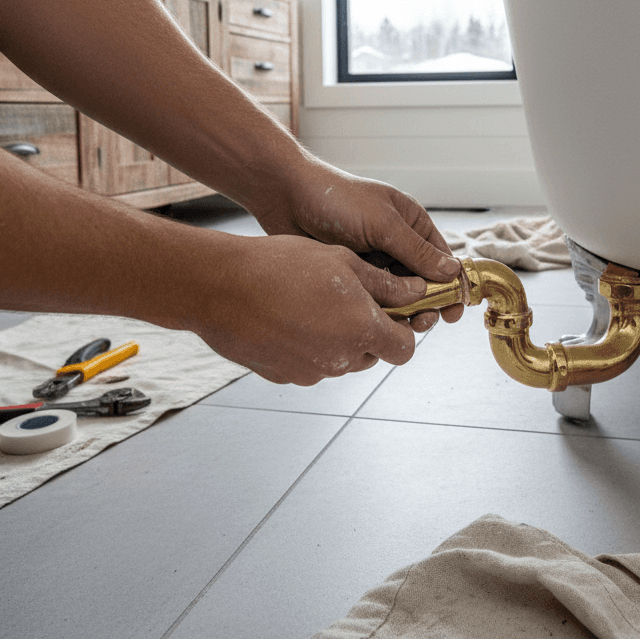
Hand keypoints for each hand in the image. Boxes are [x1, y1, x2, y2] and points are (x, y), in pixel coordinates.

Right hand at [192, 234, 432, 384]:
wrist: (221, 287)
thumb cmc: (283, 266)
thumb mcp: (343, 262)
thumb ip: (386, 285)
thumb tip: (417, 293)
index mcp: (362, 331)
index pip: (405, 349)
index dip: (403, 331)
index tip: (392, 312)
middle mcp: (340, 360)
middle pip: (371, 355)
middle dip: (368, 332)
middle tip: (348, 299)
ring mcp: (310, 373)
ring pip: (339, 360)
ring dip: (337, 338)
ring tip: (313, 303)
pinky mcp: (284, 376)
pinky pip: (308, 364)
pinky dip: (307, 346)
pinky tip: (288, 317)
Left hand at [246, 155, 464, 327]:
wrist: (286, 197)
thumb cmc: (336, 200)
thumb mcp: (382, 224)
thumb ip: (415, 251)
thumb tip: (452, 272)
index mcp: (411, 224)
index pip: (442, 259)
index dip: (451, 286)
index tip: (453, 312)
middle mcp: (397, 243)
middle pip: (423, 282)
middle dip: (427, 304)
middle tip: (423, 323)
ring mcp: (374, 260)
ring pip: (398, 294)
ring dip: (403, 311)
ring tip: (399, 325)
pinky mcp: (353, 274)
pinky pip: (372, 297)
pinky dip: (378, 310)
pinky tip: (376, 321)